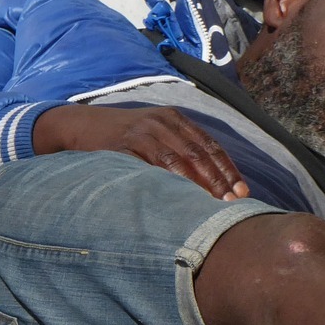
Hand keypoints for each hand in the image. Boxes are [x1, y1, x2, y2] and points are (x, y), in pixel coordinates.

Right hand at [32, 104, 248, 199]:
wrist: (81, 126)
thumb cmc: (123, 138)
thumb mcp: (154, 135)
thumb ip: (180, 150)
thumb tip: (213, 183)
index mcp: (174, 119)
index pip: (210, 145)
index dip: (228, 169)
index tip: (242, 192)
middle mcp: (162, 122)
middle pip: (199, 153)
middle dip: (218, 180)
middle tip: (232, 203)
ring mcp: (142, 132)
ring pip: (178, 160)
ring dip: (197, 185)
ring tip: (211, 206)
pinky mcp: (124, 145)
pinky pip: (151, 166)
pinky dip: (168, 183)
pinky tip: (179, 199)